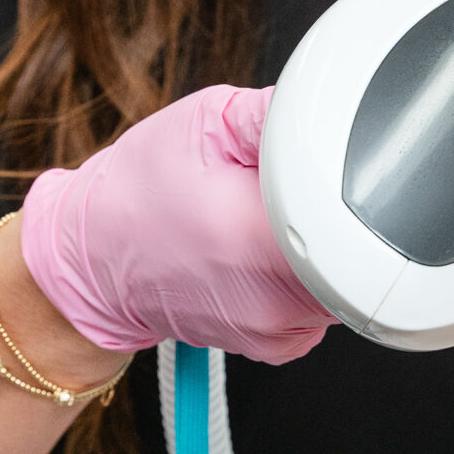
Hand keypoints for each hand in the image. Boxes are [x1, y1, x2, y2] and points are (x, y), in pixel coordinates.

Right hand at [20, 85, 336, 363]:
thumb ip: (281, 114)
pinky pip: (326, 305)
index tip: (343, 174)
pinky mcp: (280, 345)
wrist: (91, 261)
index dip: (361, 189)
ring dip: (327, 247)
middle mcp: (275, 298)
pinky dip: (313, 278)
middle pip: (362, 254)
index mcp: (260, 240)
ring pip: (349, 282)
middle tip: (296, 193)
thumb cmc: (137, 192)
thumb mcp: (205, 122)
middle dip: (342, 215)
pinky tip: (269, 255)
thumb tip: (333, 108)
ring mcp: (279, 329)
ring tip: (272, 224)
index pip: (359, 222)